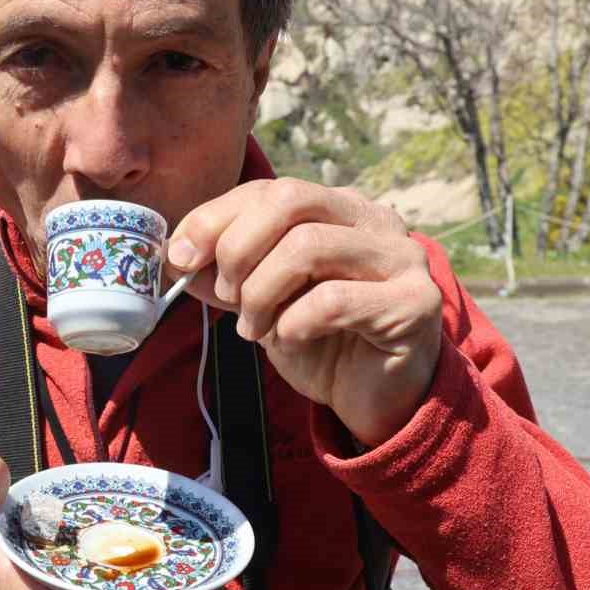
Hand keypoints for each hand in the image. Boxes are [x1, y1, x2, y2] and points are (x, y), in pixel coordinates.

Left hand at [168, 179, 442, 447]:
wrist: (376, 399)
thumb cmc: (320, 342)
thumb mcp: (261, 300)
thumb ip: (225, 273)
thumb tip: (174, 256)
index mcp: (339, 207)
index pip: (269, 189)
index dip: (215, 218)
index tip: (179, 257)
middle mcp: (375, 220)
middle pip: (290, 200)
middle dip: (237, 247)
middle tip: (224, 294)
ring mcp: (401, 257)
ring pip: (308, 246)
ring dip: (261, 292)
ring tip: (252, 326)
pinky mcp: (414, 303)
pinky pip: (333, 301)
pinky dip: (294, 323)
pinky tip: (289, 340)